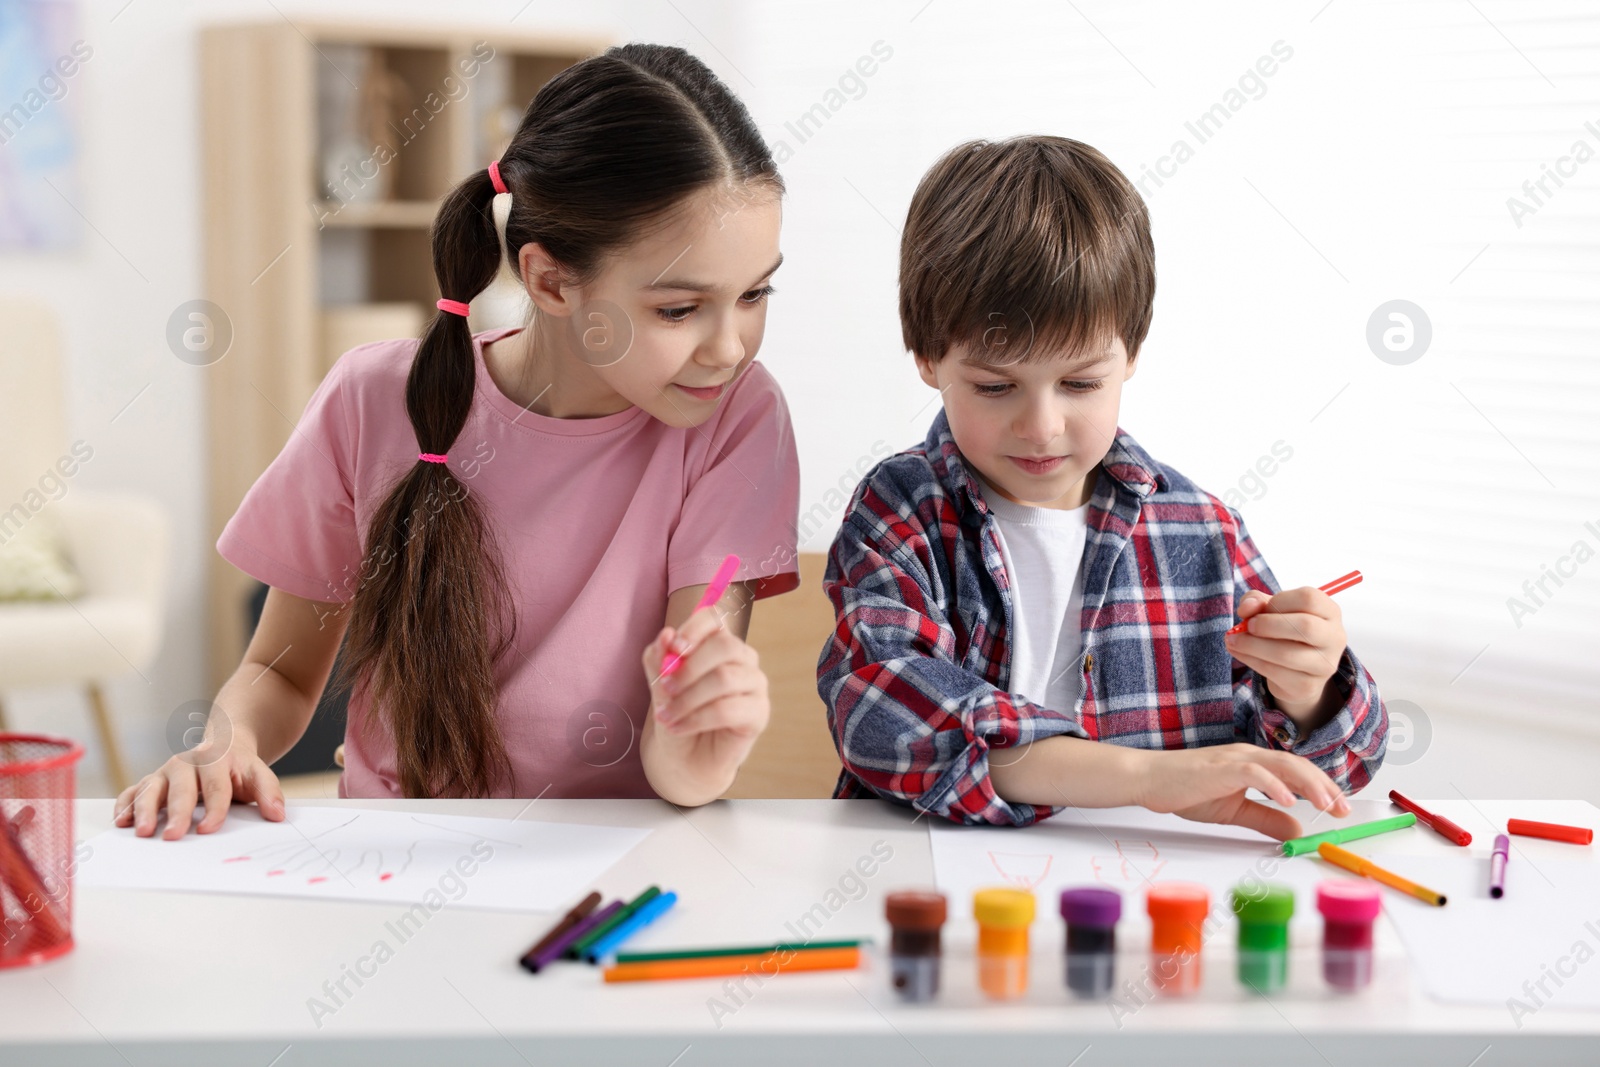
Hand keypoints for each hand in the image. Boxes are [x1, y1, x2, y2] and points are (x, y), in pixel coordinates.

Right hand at [112, 730, 284, 839]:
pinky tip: (122, 822)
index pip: (216, 787)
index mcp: (216, 760)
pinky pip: (133, 790)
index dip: (214, 808)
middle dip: (178, 813)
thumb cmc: (239, 768)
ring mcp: (166, 771)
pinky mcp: (152, 781)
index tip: (209, 830)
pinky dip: (126, 804)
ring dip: (145, 810)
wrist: (224, 743)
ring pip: (152, 788)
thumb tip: (277, 815)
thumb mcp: (259, 774)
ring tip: (143, 833)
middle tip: (173, 836)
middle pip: (182, 788)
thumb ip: (269, 792)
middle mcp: (187, 764)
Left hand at [641, 603, 769, 804]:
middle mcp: (742, 659)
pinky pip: (728, 710)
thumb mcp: (660, 685)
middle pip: (724, 645)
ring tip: (667, 715)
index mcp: (718, 644)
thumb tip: (665, 636)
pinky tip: (679, 727)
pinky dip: (696, 718)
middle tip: (665, 687)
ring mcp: (755, 685)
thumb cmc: (677, 714)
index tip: (674, 647)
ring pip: (724, 678)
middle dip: (689, 667)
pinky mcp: (758, 714)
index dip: (694, 628)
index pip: (714, 620)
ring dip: (688, 698)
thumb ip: (660, 659)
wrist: (685, 758)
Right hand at [1135, 744, 1350, 840]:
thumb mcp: (1234, 812)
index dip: (1322, 788)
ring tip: (1327, 803)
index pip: (1296, 772)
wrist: (1149, 780)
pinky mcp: (1222, 767)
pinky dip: (1275, 785)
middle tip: (1343, 809)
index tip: (1340, 807)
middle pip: (1298, 765)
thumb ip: (1265, 818)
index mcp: (1253, 765)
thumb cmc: (1185, 790)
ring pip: (1283, 764)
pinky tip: (1290, 801)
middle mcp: (1249, 756)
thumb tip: (1297, 829)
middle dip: (1325, 787)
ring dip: (1310, 784)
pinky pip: (1255, 772)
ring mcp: (1236, 759)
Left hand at [1226, 586, 1345, 725]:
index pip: (1309, 599)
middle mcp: (1334, 637)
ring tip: (1233, 640)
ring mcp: (1324, 664)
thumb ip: (1256, 601)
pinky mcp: (1308, 686)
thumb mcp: (1271, 609)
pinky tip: (1239, 652)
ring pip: (1286, 653)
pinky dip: (1251, 660)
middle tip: (1248, 626)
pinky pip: (1275, 673)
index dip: (1278, 601)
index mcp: (1330, 611)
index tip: (1259, 609)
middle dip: (1268, 624)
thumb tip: (1247, 608)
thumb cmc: (1284, 629)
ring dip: (1252, 645)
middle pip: (1305, 626)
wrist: (1296, 671)